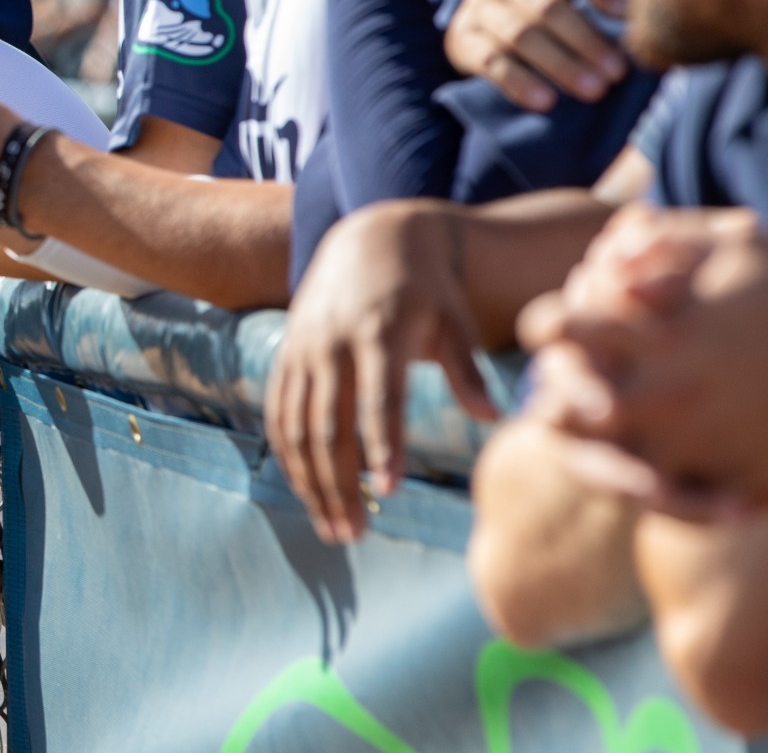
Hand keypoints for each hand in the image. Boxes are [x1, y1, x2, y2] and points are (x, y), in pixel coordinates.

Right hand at [268, 201, 498, 543]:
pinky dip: (289, 457)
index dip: (383, 446)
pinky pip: (278, 414)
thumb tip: (493, 418)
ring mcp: (303, 351)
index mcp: (379, 333)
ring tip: (334, 528)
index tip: (390, 491)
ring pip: (297, 427)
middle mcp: (333, 344)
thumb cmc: (426, 287)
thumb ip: (467, 368)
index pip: (379, 400)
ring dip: (311, 482)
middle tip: (356, 534)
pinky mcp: (287, 356)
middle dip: (340, 485)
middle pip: (330, 425)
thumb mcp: (454, 317)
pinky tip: (307, 491)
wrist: (369, 238)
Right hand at [445, 0, 628, 111]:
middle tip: (619, 71)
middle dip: (585, 39)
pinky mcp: (461, 39)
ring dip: (561, 65)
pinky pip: (491, 62)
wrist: (486, 21)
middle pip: (545, 5)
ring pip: (520, 36)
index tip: (627, 15)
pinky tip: (547, 102)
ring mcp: (476, 6)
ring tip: (595, 91)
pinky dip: (519, 83)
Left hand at [521, 205, 767, 516]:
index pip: (558, 329)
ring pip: (596, 461)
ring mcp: (697, 451)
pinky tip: (653, 447)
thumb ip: (662, 240)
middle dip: (559, 384)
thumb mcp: (737, 239)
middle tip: (574, 370)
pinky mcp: (727, 489)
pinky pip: (658, 499)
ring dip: (591, 437)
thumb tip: (606, 265)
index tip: (560, 319)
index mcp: (668, 336)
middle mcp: (673, 399)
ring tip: (608, 409)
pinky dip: (644, 480)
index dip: (549, 321)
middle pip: (560, 406)